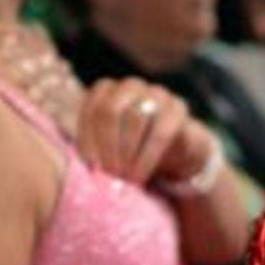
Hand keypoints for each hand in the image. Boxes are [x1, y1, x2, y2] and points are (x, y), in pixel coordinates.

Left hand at [75, 77, 211, 187]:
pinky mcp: (178, 110)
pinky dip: (146, 157)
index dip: (88, 140)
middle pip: (110, 110)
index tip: (90, 167)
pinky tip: (139, 175)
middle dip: (107, 146)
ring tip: (124, 177)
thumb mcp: (108, 150)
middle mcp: (131, 86)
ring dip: (126, 152)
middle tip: (109, 173)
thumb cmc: (133, 151)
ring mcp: (157, 94)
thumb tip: (85, 171)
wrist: (175, 152)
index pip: (91, 109)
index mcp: (107, 91)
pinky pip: (160, 132)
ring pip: (135, 117)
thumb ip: (94, 153)